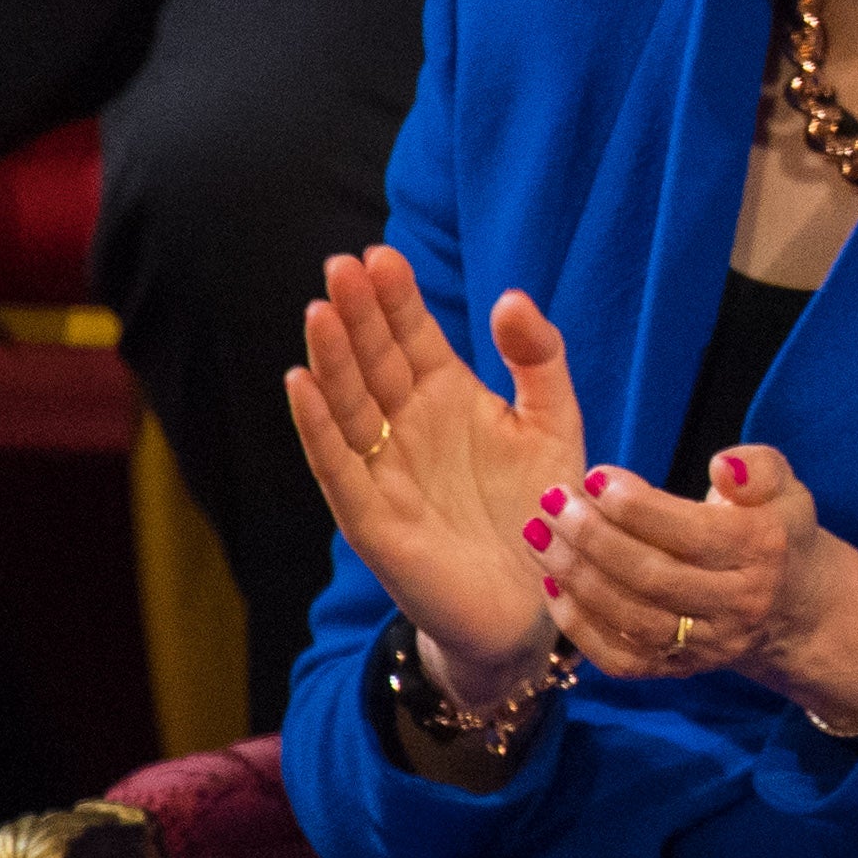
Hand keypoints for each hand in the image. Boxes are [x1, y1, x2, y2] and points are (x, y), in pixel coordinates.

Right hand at [283, 248, 583, 700]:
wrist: (537, 602)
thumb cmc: (542, 509)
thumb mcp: (555, 423)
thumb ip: (540, 360)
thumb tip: (508, 296)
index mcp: (447, 397)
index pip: (413, 336)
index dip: (397, 299)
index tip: (381, 255)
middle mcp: (408, 427)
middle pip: (374, 362)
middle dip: (358, 316)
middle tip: (341, 267)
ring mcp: (385, 470)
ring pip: (349, 406)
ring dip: (332, 361)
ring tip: (320, 312)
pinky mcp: (373, 519)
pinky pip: (338, 466)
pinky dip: (318, 428)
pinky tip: (302, 385)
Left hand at [529, 444, 857, 724]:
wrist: (792, 607)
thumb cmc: (773, 529)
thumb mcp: (784, 487)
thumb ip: (758, 468)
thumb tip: (723, 467)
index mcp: (763, 551)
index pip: (692, 533)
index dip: (636, 507)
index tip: (594, 477)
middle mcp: (739, 604)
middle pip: (655, 578)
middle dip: (594, 538)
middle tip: (553, 500)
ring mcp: (708, 643)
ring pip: (633, 619)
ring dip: (576, 577)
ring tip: (538, 535)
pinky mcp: (680, 669)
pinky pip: (621, 658)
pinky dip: (579, 627)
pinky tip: (552, 586)